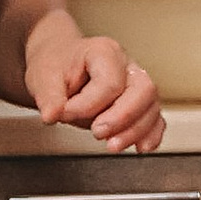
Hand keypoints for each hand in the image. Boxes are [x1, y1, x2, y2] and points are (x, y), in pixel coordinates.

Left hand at [25, 15, 163, 153]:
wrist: (61, 61)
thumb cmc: (57, 64)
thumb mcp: (44, 77)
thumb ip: (49, 97)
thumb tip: (52, 115)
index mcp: (104, 52)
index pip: (109, 82)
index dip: (88, 105)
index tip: (65, 114)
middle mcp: (127, 66)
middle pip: (143, 90)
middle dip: (123, 117)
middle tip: (97, 133)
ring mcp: (136, 84)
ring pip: (152, 107)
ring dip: (136, 131)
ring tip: (112, 146)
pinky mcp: (140, 103)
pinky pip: (156, 119)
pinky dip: (151, 135)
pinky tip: (140, 147)